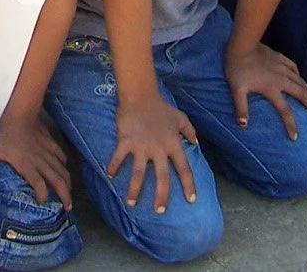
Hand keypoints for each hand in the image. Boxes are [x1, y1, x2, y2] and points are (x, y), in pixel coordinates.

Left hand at [0, 114, 71, 208]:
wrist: (20, 113)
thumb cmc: (5, 134)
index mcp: (28, 166)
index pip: (40, 185)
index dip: (43, 195)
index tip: (42, 201)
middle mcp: (41, 162)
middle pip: (57, 181)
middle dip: (65, 195)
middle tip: (68, 207)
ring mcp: (48, 152)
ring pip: (62, 170)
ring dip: (68, 183)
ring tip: (69, 194)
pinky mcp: (51, 143)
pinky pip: (62, 156)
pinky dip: (65, 165)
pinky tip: (64, 169)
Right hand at [107, 94, 196, 213]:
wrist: (140, 95)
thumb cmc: (161, 107)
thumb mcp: (180, 117)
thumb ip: (189, 130)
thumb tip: (196, 142)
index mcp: (173, 144)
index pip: (184, 168)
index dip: (189, 185)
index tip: (191, 200)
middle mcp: (158, 148)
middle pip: (162, 177)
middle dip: (161, 196)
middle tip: (159, 211)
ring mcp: (141, 146)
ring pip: (138, 173)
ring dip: (134, 190)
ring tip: (131, 203)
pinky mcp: (125, 141)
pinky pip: (118, 158)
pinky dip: (113, 167)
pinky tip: (109, 176)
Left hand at [224, 42, 306, 138]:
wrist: (241, 45)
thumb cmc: (237, 68)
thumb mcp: (236, 89)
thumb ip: (241, 107)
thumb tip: (243, 125)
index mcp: (271, 88)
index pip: (285, 111)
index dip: (291, 125)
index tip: (295, 137)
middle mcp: (281, 79)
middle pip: (301, 94)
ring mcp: (282, 67)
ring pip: (300, 81)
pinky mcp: (280, 57)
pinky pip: (294, 67)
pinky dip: (299, 75)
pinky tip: (300, 78)